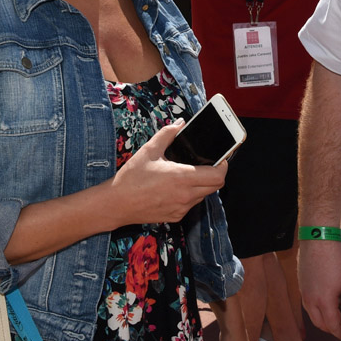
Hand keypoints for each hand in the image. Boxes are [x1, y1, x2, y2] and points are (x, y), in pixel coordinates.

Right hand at [108, 120, 226, 224]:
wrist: (116, 204)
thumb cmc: (131, 178)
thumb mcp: (149, 150)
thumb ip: (167, 134)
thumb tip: (180, 124)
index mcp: (181, 177)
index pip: (218, 176)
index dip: (223, 166)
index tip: (220, 158)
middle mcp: (185, 196)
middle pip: (215, 186)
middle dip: (214, 174)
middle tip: (205, 164)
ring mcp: (181, 208)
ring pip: (203, 195)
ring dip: (202, 185)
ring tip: (186, 174)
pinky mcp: (175, 217)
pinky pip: (191, 204)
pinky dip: (189, 195)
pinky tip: (175, 187)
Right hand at [300, 238, 340, 340]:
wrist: (318, 237)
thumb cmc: (335, 255)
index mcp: (324, 300)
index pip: (332, 326)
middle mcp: (311, 299)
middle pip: (320, 324)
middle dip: (332, 330)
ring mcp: (304, 291)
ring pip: (312, 315)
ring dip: (323, 320)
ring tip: (336, 316)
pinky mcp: (302, 284)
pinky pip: (308, 304)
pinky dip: (317, 309)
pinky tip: (326, 301)